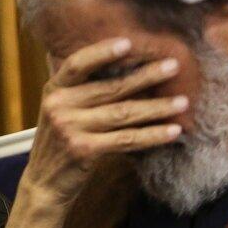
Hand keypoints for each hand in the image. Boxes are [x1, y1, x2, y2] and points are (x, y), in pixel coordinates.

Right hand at [4, 38, 184, 227]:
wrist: (43, 184)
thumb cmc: (59, 144)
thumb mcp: (59, 112)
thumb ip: (79, 92)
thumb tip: (122, 68)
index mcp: (54, 91)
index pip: (77, 64)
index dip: (102, 52)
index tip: (130, 43)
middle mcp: (59, 106)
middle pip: (111, 87)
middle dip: (147, 76)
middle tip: (175, 66)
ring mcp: (70, 128)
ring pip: (124, 113)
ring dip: (158, 107)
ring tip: (184, 101)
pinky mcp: (84, 150)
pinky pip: (127, 139)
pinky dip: (153, 135)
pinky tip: (173, 131)